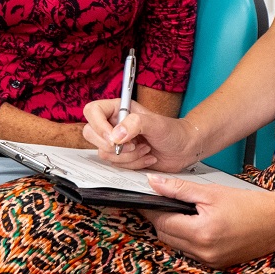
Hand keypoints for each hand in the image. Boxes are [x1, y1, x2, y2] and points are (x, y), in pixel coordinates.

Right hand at [81, 98, 198, 171]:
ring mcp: (116, 141)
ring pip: (104, 153)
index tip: (114, 138)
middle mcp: (114, 124)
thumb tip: (116, 135)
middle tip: (133, 144)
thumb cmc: (172, 131)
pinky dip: (132, 164)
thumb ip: (135, 124)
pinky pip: (115, 165)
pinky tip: (147, 156)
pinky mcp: (121, 157)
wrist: (183, 149)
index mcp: (119, 108)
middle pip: (91, 134)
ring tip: (146, 149)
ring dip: (127, 156)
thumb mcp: (155, 123)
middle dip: (113, 145)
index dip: (98, 125)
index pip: (93, 111)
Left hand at [142, 178, 274, 268]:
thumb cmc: (249, 204)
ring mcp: (210, 260)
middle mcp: (204, 251)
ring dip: (173, 229)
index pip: (163, 222)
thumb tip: (155, 182)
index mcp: (202, 232)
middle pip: (167, 236)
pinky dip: (187, 238)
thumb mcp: (212, 191)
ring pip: (177, 245)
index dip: (151, 209)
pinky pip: (191, 252)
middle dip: (161, 219)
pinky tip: (194, 224)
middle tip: (161, 201)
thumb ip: (180, 188)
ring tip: (179, 211)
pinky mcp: (216, 263)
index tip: (145, 199)